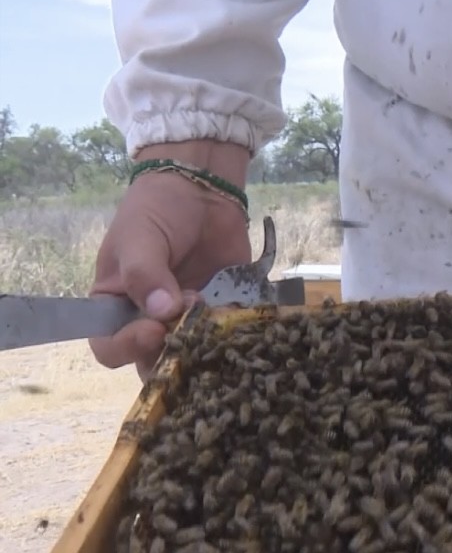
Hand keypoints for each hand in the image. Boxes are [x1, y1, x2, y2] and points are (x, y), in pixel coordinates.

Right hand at [89, 141, 251, 378]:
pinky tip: (241, 320)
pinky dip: (235, 334)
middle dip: (173, 355)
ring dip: (205, 347)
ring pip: (194, 355)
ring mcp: (189, 320)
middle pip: (154, 362)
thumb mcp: (139, 236)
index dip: (127, 347)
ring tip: (217, 320)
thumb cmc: (156, 210)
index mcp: (116, 307)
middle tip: (191, 332)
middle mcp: (150, 321)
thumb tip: (162, 311)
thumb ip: (145, 273)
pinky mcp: (224, 312)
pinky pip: (228, 336)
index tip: (153, 330)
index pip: (109, 347)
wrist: (202, 190)